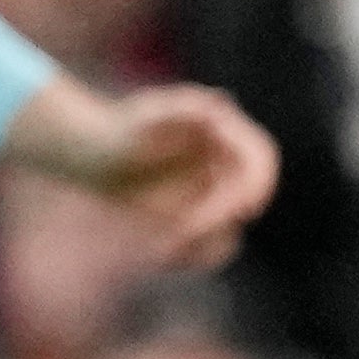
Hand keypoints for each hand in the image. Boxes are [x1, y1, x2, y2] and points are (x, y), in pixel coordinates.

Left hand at [13, 77, 283, 267]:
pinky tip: (159, 254)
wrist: (97, 155)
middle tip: (178, 233)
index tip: (246, 210)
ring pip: (229, 231)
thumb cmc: (122, 127)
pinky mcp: (201, 220)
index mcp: (228, 135)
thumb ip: (184, 107)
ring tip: (161, 249)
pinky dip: (190, 255)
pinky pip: (210, 247)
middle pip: (243, 200)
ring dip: (201, 244)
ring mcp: (217, 195)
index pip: (261, 159)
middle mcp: (229, 166)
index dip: (261, 184)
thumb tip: (222, 102)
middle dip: (215, 219)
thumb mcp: (147, 113)